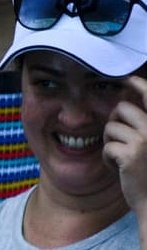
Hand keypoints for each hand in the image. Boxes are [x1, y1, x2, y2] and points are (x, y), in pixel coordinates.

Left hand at [105, 78, 146, 211]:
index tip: (128, 79)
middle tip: (118, 141)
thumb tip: (123, 104)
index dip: (138, 84)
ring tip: (122, 157)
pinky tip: (119, 169)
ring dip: (109, 142)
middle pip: (122, 108)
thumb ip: (143, 125)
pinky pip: (106, 147)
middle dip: (113, 122)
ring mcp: (145, 140)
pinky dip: (107, 159)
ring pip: (110, 127)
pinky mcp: (130, 154)